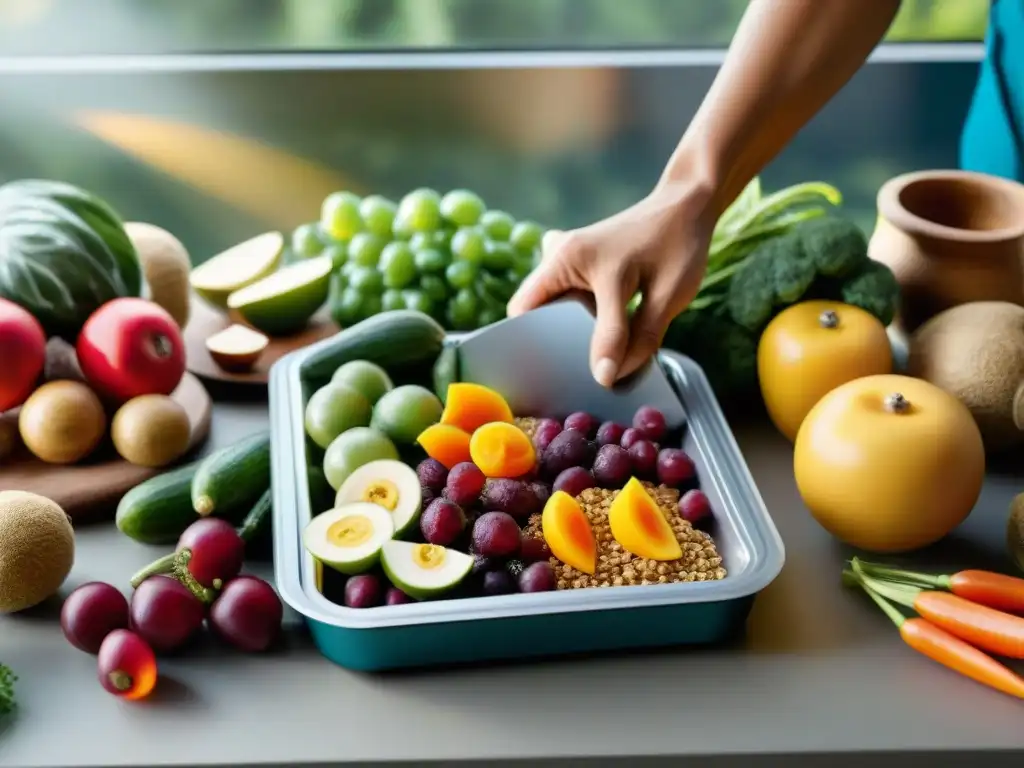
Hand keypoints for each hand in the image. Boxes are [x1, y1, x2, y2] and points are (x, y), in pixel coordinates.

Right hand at [506, 182, 714, 387]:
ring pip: (553, 308)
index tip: (559, 369)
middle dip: (556, 339)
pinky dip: (582, 317)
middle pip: (536, 312)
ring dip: (570, 328)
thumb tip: (605, 378)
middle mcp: (559, 257)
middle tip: (586, 364)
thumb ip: (634, 340)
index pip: (524, 312)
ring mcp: (568, 259)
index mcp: (566, 260)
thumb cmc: (678, 245)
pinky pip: (569, 299)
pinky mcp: (583, 265)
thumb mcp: (663, 297)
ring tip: (600, 349)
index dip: (535, 342)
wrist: (690, 207)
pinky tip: (608, 328)